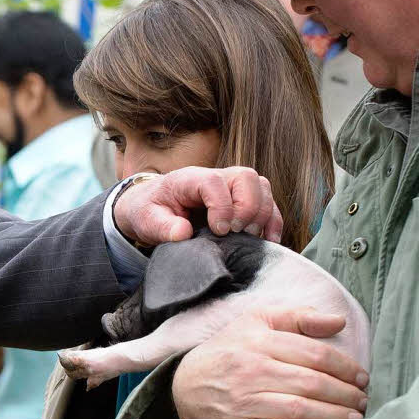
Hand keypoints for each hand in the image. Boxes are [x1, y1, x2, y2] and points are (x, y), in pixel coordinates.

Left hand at [112, 166, 281, 246]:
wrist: (151, 207)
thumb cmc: (149, 211)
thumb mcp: (146, 220)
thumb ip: (162, 227)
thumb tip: (183, 233)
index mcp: (188, 179)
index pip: (214, 181)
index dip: (222, 206)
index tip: (219, 231)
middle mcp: (214, 177)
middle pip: (246, 178)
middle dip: (247, 207)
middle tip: (235, 233)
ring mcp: (231, 187)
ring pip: (261, 187)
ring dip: (262, 214)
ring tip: (248, 238)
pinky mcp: (241, 200)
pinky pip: (268, 204)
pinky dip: (272, 222)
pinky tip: (267, 241)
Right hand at [172, 307, 368, 418]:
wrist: (186, 386)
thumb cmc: (230, 351)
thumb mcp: (255, 322)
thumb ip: (297, 317)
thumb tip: (338, 321)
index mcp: (258, 340)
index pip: (313, 354)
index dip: (345, 367)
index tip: (361, 377)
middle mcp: (250, 369)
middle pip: (311, 382)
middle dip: (344, 394)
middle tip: (361, 400)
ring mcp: (243, 400)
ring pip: (298, 409)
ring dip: (333, 416)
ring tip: (353, 418)